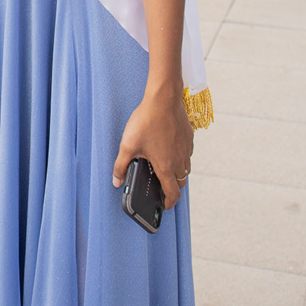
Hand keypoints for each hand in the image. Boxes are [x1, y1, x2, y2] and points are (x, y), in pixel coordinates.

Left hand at [112, 87, 193, 208]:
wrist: (163, 99)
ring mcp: (186, 149)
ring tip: (164, 167)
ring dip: (177, 172)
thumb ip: (120, 165)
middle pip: (180, 183)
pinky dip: (180, 157)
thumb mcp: (128, 145)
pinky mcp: (189, 137)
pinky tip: (169, 148)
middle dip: (172, 188)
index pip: (172, 194)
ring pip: (185, 168)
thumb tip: (116, 181)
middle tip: (162, 186)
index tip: (163, 205)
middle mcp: (179, 161)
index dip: (168, 203)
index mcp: (166, 167)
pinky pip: (187, 153)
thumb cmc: (146, 121)